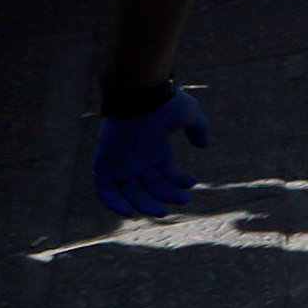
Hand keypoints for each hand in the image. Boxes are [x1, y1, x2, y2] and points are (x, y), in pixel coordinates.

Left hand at [93, 87, 209, 218]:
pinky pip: (105, 190)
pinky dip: (114, 203)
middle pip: (150, 185)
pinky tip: (131, 211)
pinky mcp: (104, 165)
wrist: (139, 94)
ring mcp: (119, 161)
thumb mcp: (189, 115)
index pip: (164, 171)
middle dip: (167, 195)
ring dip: (145, 204)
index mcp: (152, 147)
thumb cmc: (164, 103)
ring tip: (162, 212)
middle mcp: (136, 156)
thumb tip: (203, 145)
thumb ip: (198, 129)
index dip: (178, 181)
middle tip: (184, 201)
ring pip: (130, 192)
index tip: (192, 183)